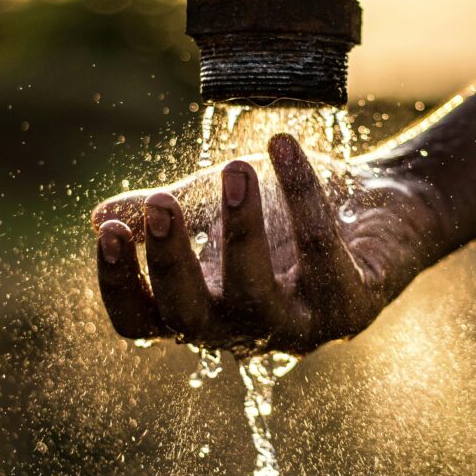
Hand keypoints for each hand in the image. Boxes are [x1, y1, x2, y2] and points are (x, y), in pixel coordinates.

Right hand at [92, 134, 448, 354]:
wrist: (377, 206)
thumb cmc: (285, 212)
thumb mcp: (213, 206)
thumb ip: (161, 215)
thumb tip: (98, 217)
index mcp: (203, 310)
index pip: (143, 322)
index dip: (121, 285)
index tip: (111, 230)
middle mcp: (246, 330)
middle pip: (192, 320)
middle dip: (174, 262)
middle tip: (162, 201)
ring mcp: (300, 327)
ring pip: (258, 300)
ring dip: (242, 232)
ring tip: (236, 168)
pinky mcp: (352, 307)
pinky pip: (322, 254)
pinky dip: (304, 196)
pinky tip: (284, 145)